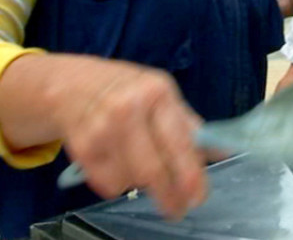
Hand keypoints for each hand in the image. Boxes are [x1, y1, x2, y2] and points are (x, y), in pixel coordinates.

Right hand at [54, 60, 206, 219]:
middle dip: (168, 197)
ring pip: (130, 181)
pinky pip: (107, 184)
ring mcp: (102, 128)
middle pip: (153, 169)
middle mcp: (128, 108)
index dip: (190, 176)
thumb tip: (223, 150)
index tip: (197, 197)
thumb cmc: (122, 89)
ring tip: (138, 168)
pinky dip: (116, 183)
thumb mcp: (159, 94)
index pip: (179, 142)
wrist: (68, 83)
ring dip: (140, 185)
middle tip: (176, 209)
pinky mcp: (81, 147)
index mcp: (157, 92)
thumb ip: (188, 124)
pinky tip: (116, 164)